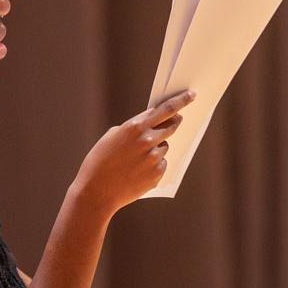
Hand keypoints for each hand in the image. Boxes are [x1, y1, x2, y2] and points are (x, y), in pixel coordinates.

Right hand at [71, 90, 196, 215]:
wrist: (96, 191)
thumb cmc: (99, 162)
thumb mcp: (112, 137)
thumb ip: (134, 129)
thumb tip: (151, 126)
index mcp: (135, 127)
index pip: (166, 109)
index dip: (180, 100)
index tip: (191, 95)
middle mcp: (148, 140)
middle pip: (172, 126)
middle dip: (175, 121)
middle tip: (178, 120)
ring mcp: (154, 158)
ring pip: (164, 146)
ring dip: (157, 147)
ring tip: (137, 158)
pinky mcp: (157, 174)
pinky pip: (161, 164)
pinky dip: (153, 165)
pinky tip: (137, 171)